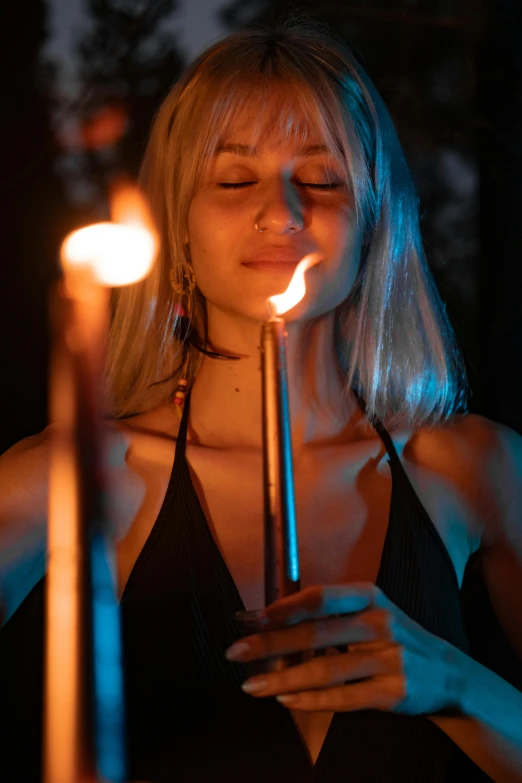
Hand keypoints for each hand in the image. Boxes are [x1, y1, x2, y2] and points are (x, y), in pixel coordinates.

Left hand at [224, 583, 464, 714]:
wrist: (448, 673)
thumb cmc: (392, 637)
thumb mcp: (368, 612)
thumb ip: (326, 615)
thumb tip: (268, 620)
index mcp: (369, 596)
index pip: (318, 598)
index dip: (282, 608)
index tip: (249, 620)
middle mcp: (380, 622)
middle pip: (316, 634)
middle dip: (270, 644)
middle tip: (236, 653)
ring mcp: (389, 658)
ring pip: (326, 670)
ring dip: (283, 679)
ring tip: (252, 686)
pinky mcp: (393, 692)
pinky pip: (344, 698)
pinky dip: (312, 700)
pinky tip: (286, 701)